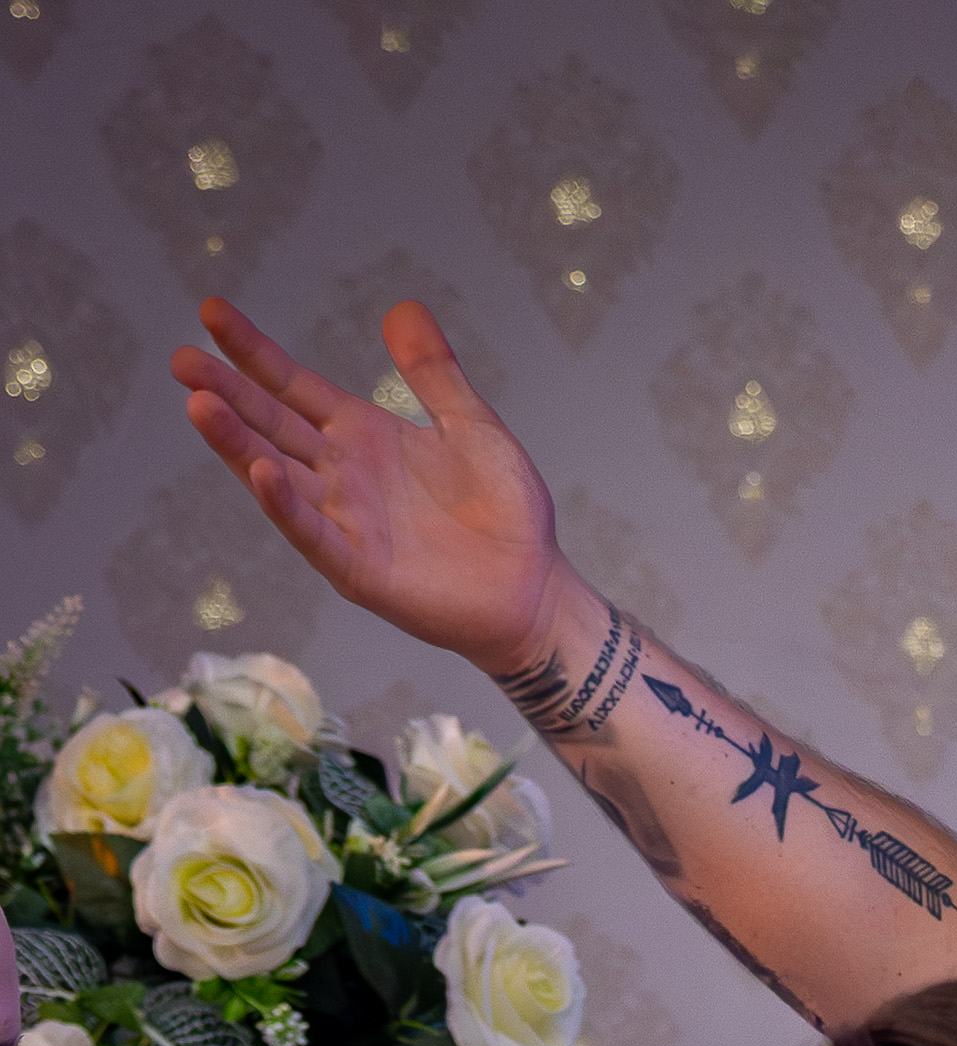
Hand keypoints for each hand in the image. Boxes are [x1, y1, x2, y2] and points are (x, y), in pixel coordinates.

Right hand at [168, 297, 571, 674]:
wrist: (535, 587)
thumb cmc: (505, 510)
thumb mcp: (472, 427)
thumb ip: (434, 373)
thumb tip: (404, 307)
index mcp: (362, 436)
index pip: (293, 386)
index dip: (253, 351)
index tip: (210, 311)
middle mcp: (342, 475)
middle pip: (271, 426)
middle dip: (227, 393)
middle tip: (182, 359)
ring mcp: (345, 521)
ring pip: (278, 476)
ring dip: (239, 444)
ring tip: (199, 404)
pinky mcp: (359, 568)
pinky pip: (313, 533)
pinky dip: (287, 505)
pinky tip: (264, 471)